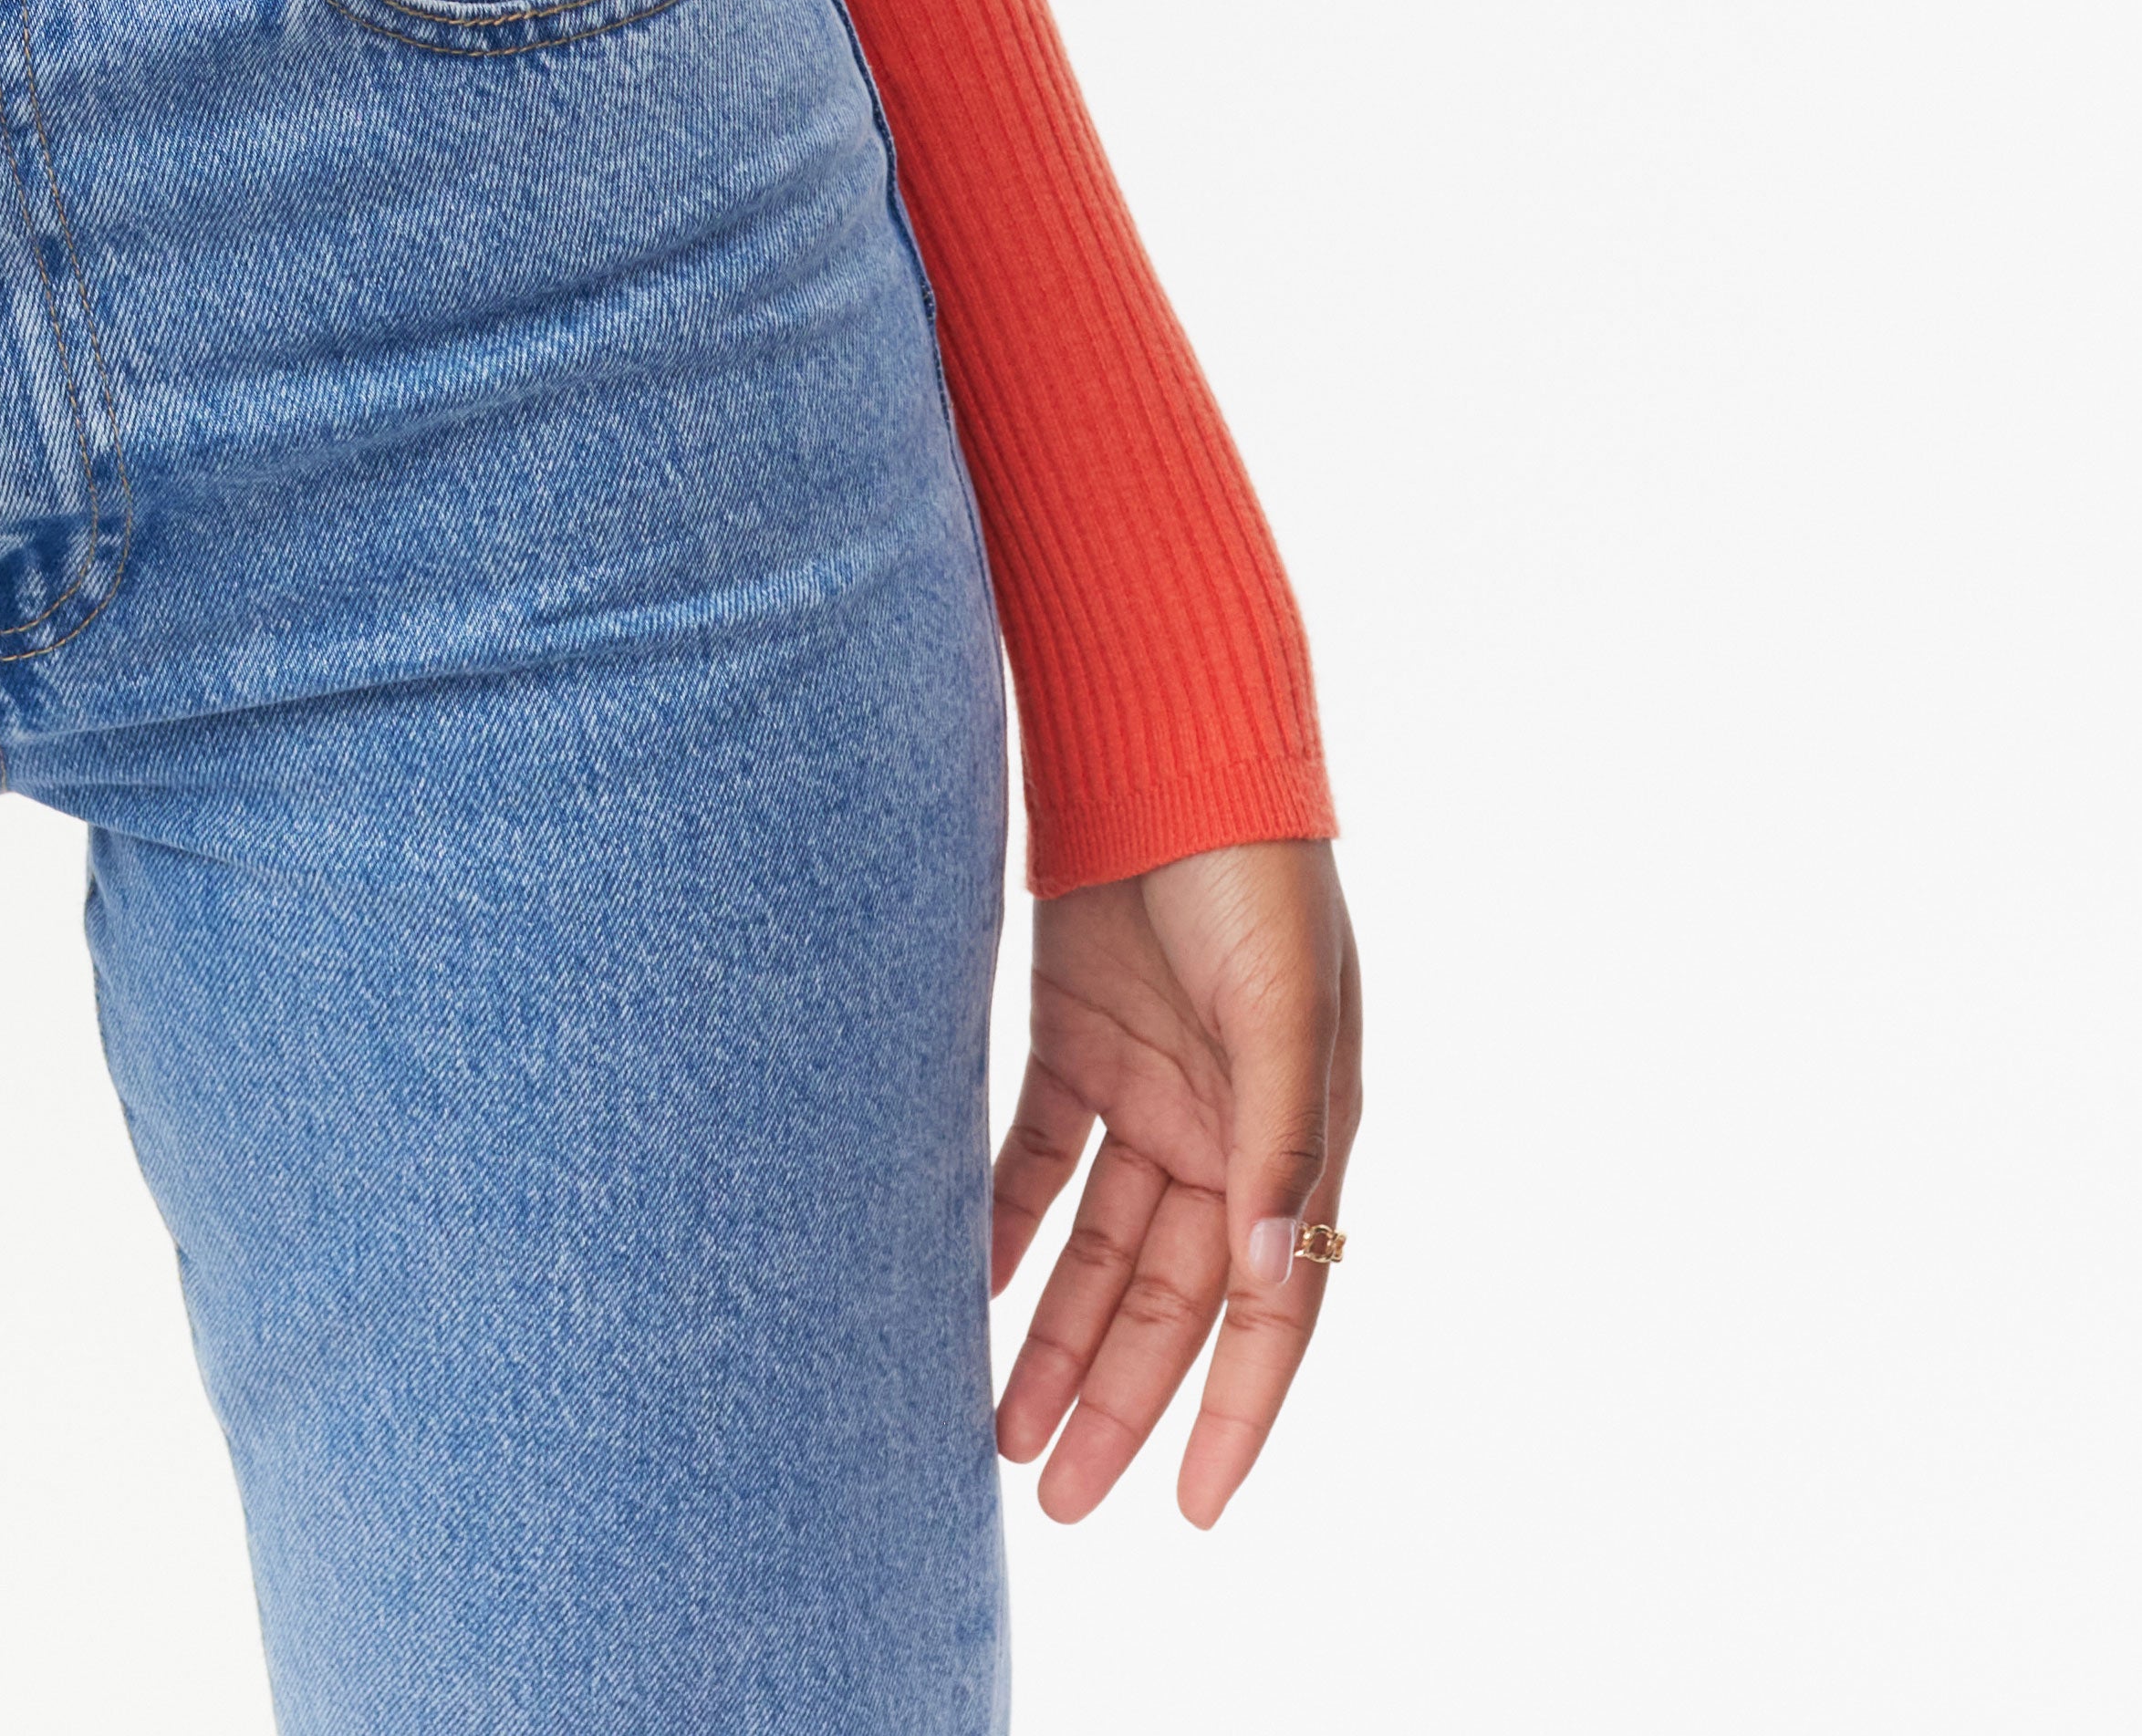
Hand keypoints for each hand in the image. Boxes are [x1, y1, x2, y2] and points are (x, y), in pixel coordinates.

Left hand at [991, 837, 1362, 1524]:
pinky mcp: (1074, 1040)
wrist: (1165, 742)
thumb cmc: (1248, 868)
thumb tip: (1275, 1271)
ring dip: (1050, 1336)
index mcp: (1293, 1136)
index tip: (1193, 1510)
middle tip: (1057, 1499)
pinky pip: (1034, 1162)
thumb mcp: (1281, 1005)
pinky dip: (1001, 1225)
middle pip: (1166, 1300)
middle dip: (1114, 1401)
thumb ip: (1279, 1140)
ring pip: (1096, 1250)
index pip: (1270, 1307)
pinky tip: (960, 1288)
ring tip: (998, 1432)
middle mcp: (1220, 1130)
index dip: (1237, 1413)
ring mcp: (1145, 1088)